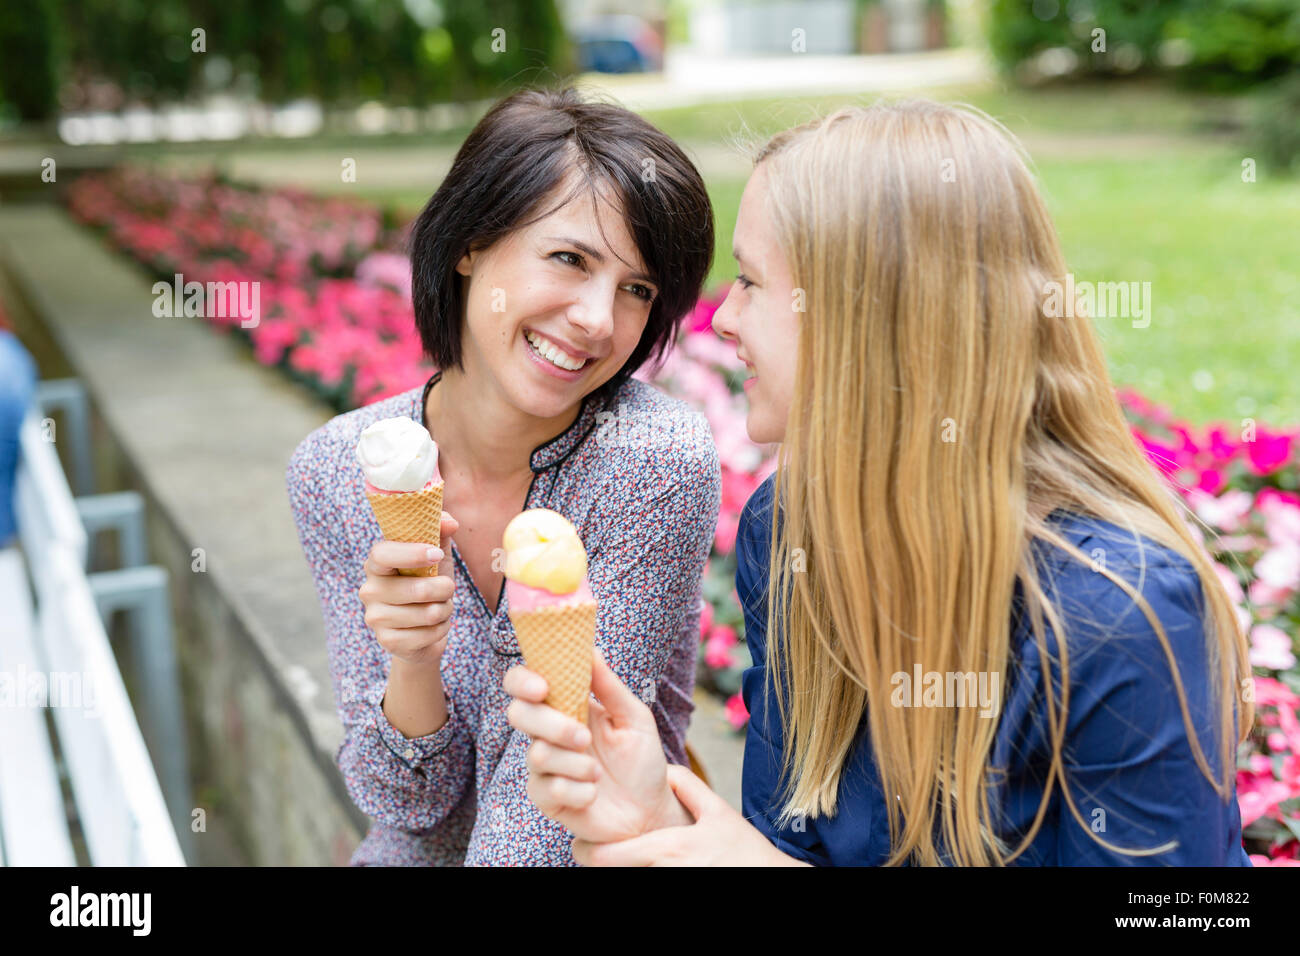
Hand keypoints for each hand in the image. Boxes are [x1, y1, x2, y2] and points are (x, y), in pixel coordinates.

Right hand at [359, 511, 459, 667]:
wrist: (424, 630)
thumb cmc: (428, 584)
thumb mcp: (436, 556)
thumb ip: (439, 532)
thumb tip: (449, 522)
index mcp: (376, 564)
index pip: (382, 554)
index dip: (411, 553)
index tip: (436, 554)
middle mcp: (369, 590)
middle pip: (417, 589)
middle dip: (444, 589)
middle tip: (445, 589)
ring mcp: (375, 618)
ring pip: (428, 613)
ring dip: (444, 611)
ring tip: (438, 608)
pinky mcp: (387, 641)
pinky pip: (428, 635)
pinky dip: (440, 630)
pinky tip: (431, 628)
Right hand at [504, 648, 686, 843]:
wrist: (650, 811)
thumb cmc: (642, 761)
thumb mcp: (635, 719)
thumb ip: (610, 687)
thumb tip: (591, 650)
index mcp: (566, 706)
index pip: (524, 683)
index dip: (523, 680)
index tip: (542, 688)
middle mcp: (548, 733)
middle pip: (519, 714)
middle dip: (552, 725)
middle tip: (584, 738)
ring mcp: (544, 766)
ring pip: (538, 754)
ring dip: (576, 764)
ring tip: (598, 773)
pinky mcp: (545, 798)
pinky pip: (548, 789)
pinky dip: (578, 791)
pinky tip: (593, 794)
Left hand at [572, 764, 805, 866]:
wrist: (772, 880)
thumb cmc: (745, 850)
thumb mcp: (718, 811)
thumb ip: (687, 786)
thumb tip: (663, 768)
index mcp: (667, 850)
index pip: (605, 857)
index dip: (586, 851)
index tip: (581, 843)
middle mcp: (663, 874)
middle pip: (609, 875)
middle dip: (598, 863)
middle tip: (593, 851)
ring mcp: (669, 887)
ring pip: (627, 882)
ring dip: (619, 872)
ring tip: (619, 858)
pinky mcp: (676, 896)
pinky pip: (647, 885)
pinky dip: (640, 877)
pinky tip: (643, 868)